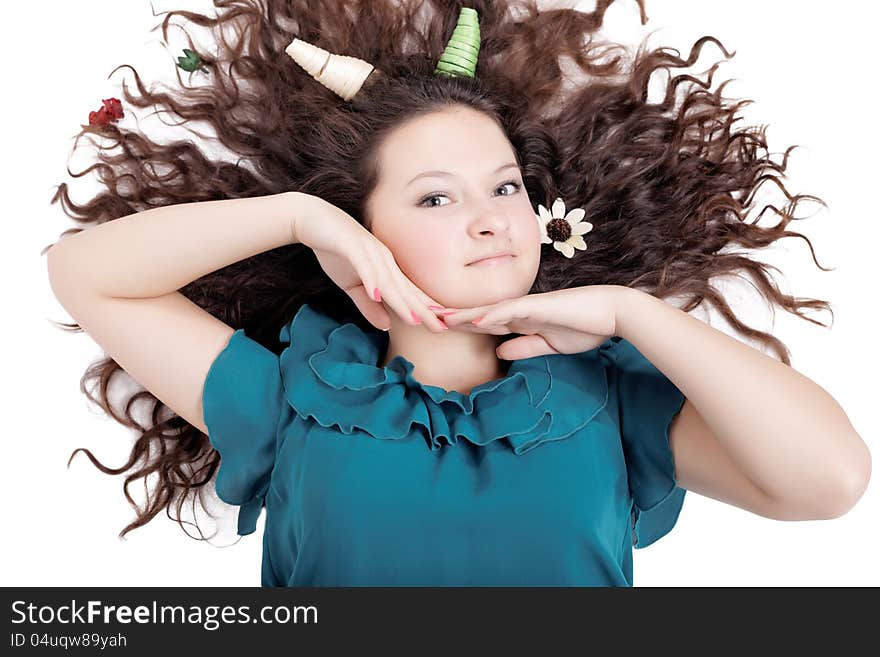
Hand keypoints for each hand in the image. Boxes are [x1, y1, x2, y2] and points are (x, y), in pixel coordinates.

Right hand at [290, 193, 448, 331]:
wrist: (309, 218)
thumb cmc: (334, 251)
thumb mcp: (351, 285)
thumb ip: (368, 305)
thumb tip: (386, 326)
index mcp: (386, 268)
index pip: (409, 292)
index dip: (425, 310)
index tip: (443, 327)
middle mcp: (383, 258)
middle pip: (404, 288)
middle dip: (423, 309)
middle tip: (441, 328)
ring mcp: (368, 250)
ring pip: (387, 280)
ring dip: (400, 300)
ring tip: (414, 319)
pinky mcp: (350, 244)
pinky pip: (363, 264)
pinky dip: (370, 280)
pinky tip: (377, 295)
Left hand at [437, 286, 629, 359]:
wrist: (612, 314)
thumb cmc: (584, 327)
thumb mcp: (547, 345)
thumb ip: (524, 347)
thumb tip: (499, 353)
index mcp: (519, 319)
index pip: (483, 323)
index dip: (460, 326)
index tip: (436, 328)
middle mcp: (518, 310)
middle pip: (477, 313)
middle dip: (451, 316)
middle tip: (422, 317)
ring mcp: (527, 305)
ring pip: (488, 309)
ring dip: (463, 314)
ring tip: (438, 318)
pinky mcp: (540, 305)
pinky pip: (511, 309)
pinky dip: (493, 315)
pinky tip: (475, 320)